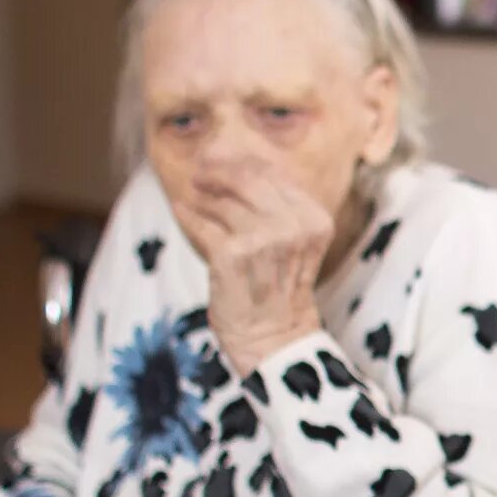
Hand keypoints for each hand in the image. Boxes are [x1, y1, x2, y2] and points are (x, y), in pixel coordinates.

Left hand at [180, 163, 337, 374]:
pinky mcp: (230, 255)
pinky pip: (201, 223)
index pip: (274, 174)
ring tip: (195, 197)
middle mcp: (293, 226)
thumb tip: (234, 159)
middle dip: (219, 169)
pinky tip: (181, 210)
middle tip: (201, 171)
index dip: (243, 161)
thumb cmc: (277, 286)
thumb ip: (274, 203)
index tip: (222, 159)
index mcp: (315, 219)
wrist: (273, 337)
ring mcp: (263, 240)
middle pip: (248, 177)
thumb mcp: (293, 239)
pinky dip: (187, 214)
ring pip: (221, 200)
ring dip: (202, 195)